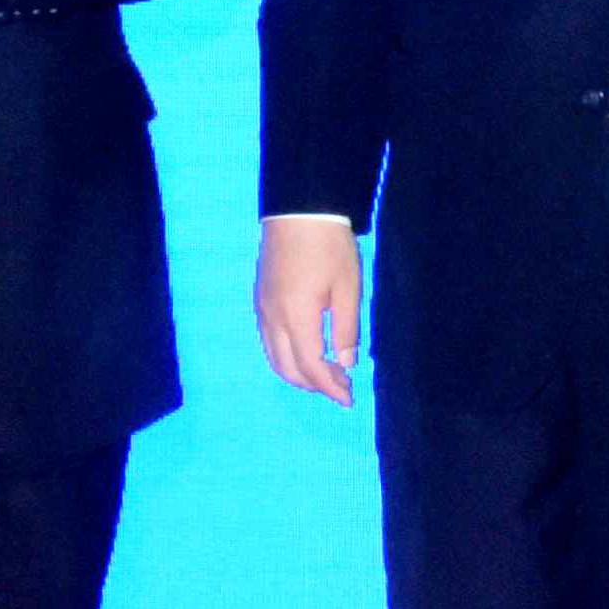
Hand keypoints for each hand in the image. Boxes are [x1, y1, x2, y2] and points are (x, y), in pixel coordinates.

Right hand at [256, 217, 365, 398]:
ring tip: (326, 372)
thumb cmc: (329, 247)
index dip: (331, 388)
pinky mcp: (259, 300)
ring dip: (299, 373)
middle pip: (288, 369)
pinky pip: (268, 342)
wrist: (298, 210)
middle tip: (342, 385)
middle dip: (315, 384)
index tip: (349, 399)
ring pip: (274, 358)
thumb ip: (347, 329)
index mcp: (297, 318)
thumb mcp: (348, 288)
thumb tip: (346, 363)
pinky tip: (306, 350)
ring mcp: (262, 310)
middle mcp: (273, 320)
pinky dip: (286, 356)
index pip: (312, 367)